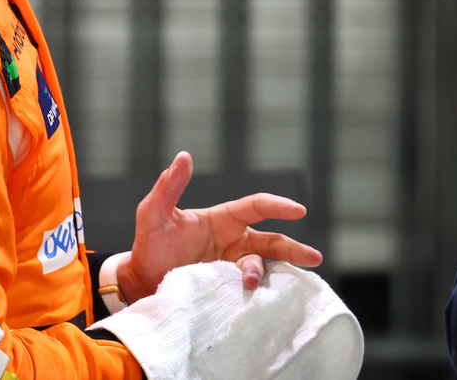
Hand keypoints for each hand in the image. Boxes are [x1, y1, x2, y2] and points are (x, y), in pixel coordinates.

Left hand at [119, 151, 322, 300]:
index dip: (278, 206)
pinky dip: (258, 294)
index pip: (257, 207)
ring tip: (252, 286)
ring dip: (263, 275)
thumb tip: (183, 156)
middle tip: (314, 257)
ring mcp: (233, 265)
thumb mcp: (154, 214)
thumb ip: (168, 187)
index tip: (298, 210)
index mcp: (224, 219)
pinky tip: (256, 300)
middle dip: (294, 249)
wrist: (141, 283)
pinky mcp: (228, 288)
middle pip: (273, 241)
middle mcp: (235, 241)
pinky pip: (250, 288)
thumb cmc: (149, 245)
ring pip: (262, 267)